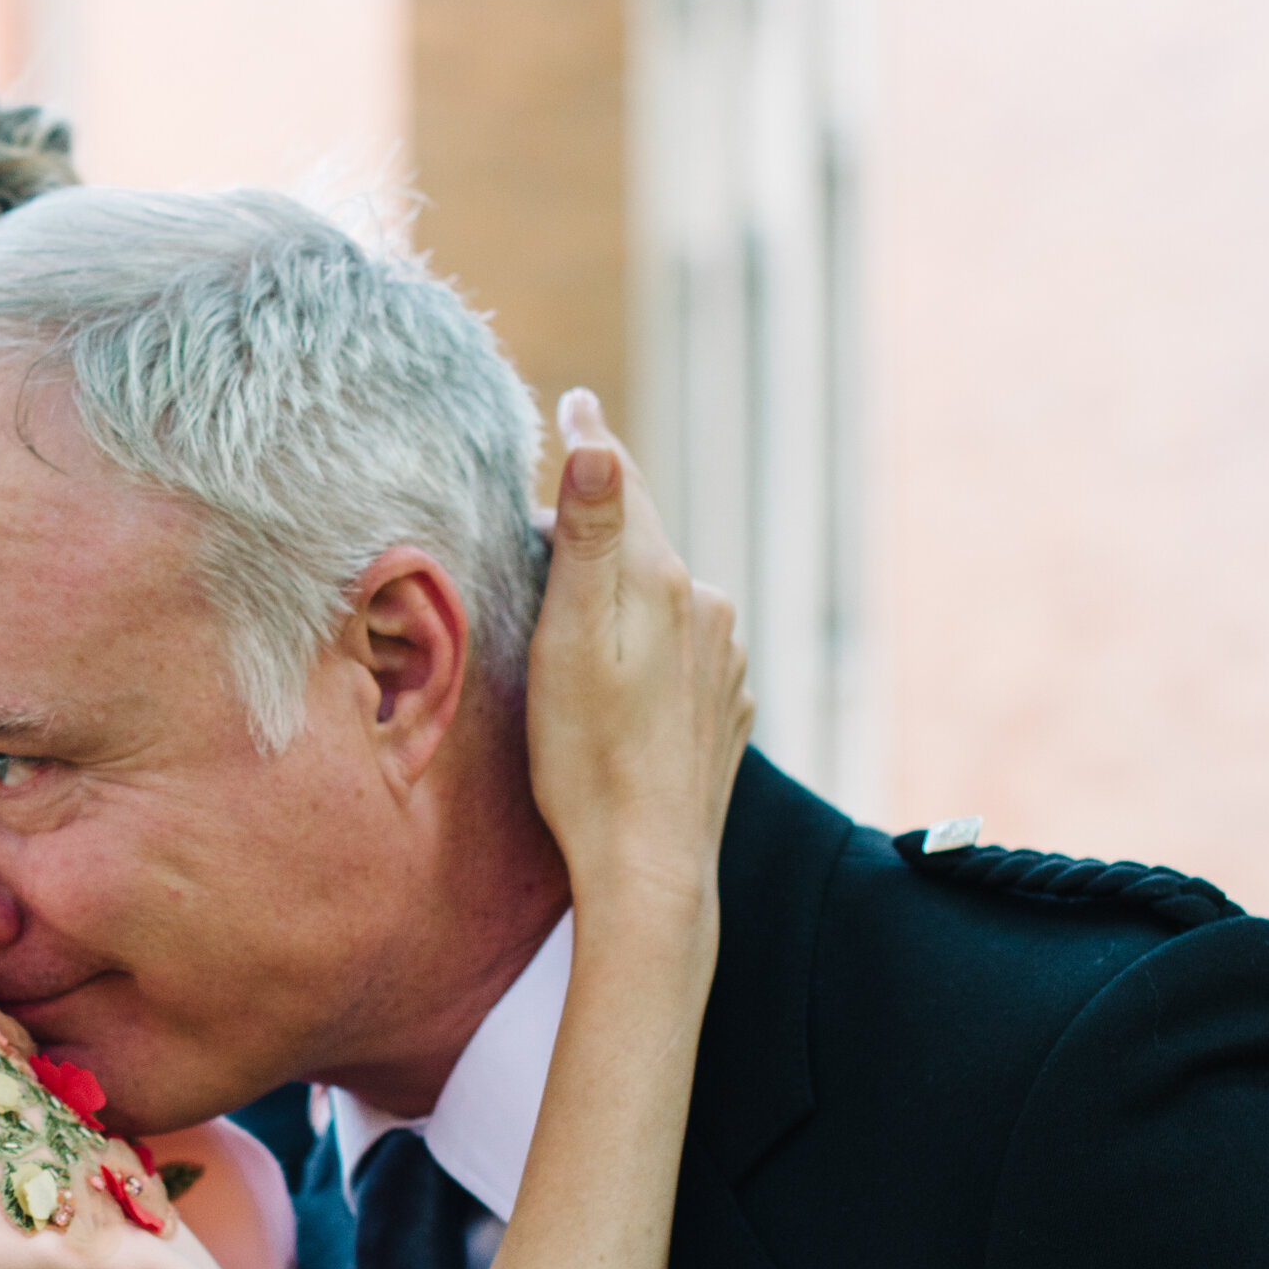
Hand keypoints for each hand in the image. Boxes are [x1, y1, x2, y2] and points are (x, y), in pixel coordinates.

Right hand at [526, 390, 750, 935]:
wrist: (649, 865)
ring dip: (625, 593)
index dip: (592, 447)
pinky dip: (648, 646)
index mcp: (663, 582)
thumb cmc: (589, 758)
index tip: (573, 403)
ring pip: (664, 600)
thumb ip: (592, 536)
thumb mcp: (571, 637)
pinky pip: (681, 653)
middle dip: (600, 530)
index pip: (623, 489)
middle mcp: (708, 611)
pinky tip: (622, 678)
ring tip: (578, 609)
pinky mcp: (722, 710)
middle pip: (644, 545)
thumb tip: (598, 442)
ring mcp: (723, 663)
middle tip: (545, 524)